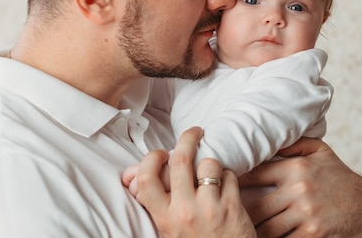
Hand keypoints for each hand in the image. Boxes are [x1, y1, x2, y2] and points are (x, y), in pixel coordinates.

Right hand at [130, 127, 255, 237]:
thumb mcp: (168, 228)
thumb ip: (153, 200)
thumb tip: (129, 175)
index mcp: (164, 217)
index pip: (147, 178)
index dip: (152, 158)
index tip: (162, 153)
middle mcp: (185, 212)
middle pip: (180, 159)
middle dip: (187, 138)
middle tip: (194, 133)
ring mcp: (209, 208)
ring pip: (208, 163)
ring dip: (211, 163)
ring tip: (212, 173)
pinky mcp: (232, 206)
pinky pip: (229, 174)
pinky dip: (229, 176)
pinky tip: (227, 188)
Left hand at [239, 138, 361, 237]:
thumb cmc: (339, 178)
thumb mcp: (320, 152)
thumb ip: (294, 143)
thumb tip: (271, 137)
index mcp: (295, 168)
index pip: (254, 174)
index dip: (235, 181)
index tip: (224, 185)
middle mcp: (299, 190)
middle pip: (255, 207)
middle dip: (240, 214)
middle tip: (228, 216)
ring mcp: (305, 214)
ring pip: (266, 228)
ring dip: (254, 231)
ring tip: (242, 231)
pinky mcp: (313, 234)